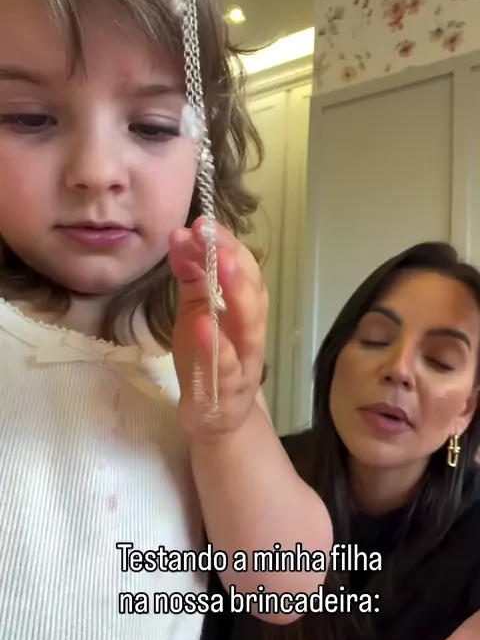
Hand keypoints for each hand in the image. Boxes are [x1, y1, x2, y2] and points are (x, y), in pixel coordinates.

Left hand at [169, 217, 267, 438]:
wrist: (217, 417)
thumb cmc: (209, 360)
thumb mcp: (196, 312)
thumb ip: (192, 277)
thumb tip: (181, 236)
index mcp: (244, 309)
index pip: (243, 270)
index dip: (227, 244)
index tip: (204, 222)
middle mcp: (250, 331)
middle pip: (252, 292)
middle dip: (235, 261)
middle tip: (213, 236)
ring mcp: (244, 362)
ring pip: (249, 326)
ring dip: (236, 294)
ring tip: (218, 265)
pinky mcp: (227, 390)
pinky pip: (226, 368)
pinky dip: (217, 347)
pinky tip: (203, 326)